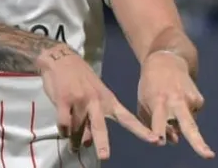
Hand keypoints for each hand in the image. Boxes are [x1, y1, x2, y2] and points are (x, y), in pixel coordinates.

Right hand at [39, 45, 157, 159]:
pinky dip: (63, 131)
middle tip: (104, 157)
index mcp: (109, 100)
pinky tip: (63, 129)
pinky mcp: (64, 100)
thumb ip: (95, 119)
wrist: (63, 59)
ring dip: (74, 139)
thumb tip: (88, 143)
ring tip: (72, 144)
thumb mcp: (96, 96)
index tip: (154, 140)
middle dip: (102, 143)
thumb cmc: (81, 80)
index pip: (128, 118)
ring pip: (77, 130)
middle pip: (100, 127)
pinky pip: (64, 125)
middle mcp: (97, 101)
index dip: (141, 131)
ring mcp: (81, 100)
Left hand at [137, 51, 214, 158]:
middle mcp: (176, 101)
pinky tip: (178, 100)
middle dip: (198, 142)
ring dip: (178, 122)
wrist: (166, 61)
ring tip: (169, 103)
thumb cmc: (150, 86)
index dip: (159, 133)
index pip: (158, 122)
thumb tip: (175, 141)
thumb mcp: (144, 103)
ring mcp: (190, 99)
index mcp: (158, 102)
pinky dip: (184, 115)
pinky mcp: (199, 99)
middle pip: (188, 125)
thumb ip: (154, 125)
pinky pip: (191, 117)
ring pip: (187, 125)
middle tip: (209, 156)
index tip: (159, 141)